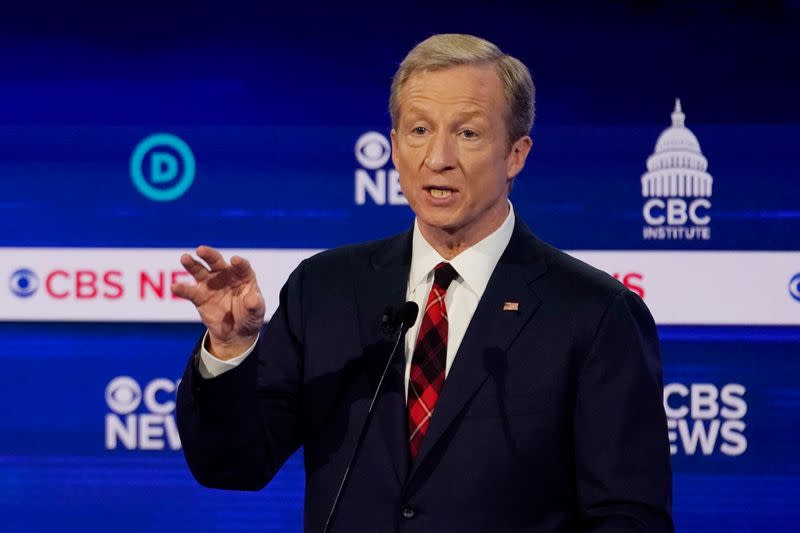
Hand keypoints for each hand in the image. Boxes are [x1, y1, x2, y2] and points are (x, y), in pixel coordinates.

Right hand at [172, 245, 265, 359]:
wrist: (235, 332)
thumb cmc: (249, 317)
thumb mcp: (256, 313)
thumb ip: (254, 305)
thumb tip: (252, 300)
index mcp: (243, 276)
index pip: (242, 267)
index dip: (239, 263)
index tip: (235, 260)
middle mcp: (225, 276)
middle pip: (217, 262)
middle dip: (209, 255)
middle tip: (201, 250)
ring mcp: (211, 285)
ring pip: (200, 271)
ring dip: (192, 264)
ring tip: (185, 258)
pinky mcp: (200, 297)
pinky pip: (190, 291)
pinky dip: (182, 289)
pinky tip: (175, 287)